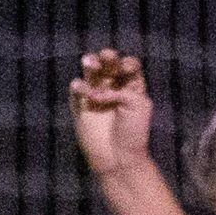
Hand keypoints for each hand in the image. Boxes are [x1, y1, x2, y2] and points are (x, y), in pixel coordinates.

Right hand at [69, 48, 152, 175]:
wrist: (118, 158)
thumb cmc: (133, 133)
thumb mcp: (138, 105)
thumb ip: (122, 89)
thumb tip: (97, 90)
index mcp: (133, 86)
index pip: (129, 66)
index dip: (127, 63)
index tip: (127, 69)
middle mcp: (114, 87)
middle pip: (108, 63)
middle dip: (108, 57)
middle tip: (107, 57)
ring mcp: (96, 94)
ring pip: (90, 71)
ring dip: (90, 63)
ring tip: (91, 64)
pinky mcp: (81, 104)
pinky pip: (77, 87)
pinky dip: (80, 86)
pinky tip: (86, 93)